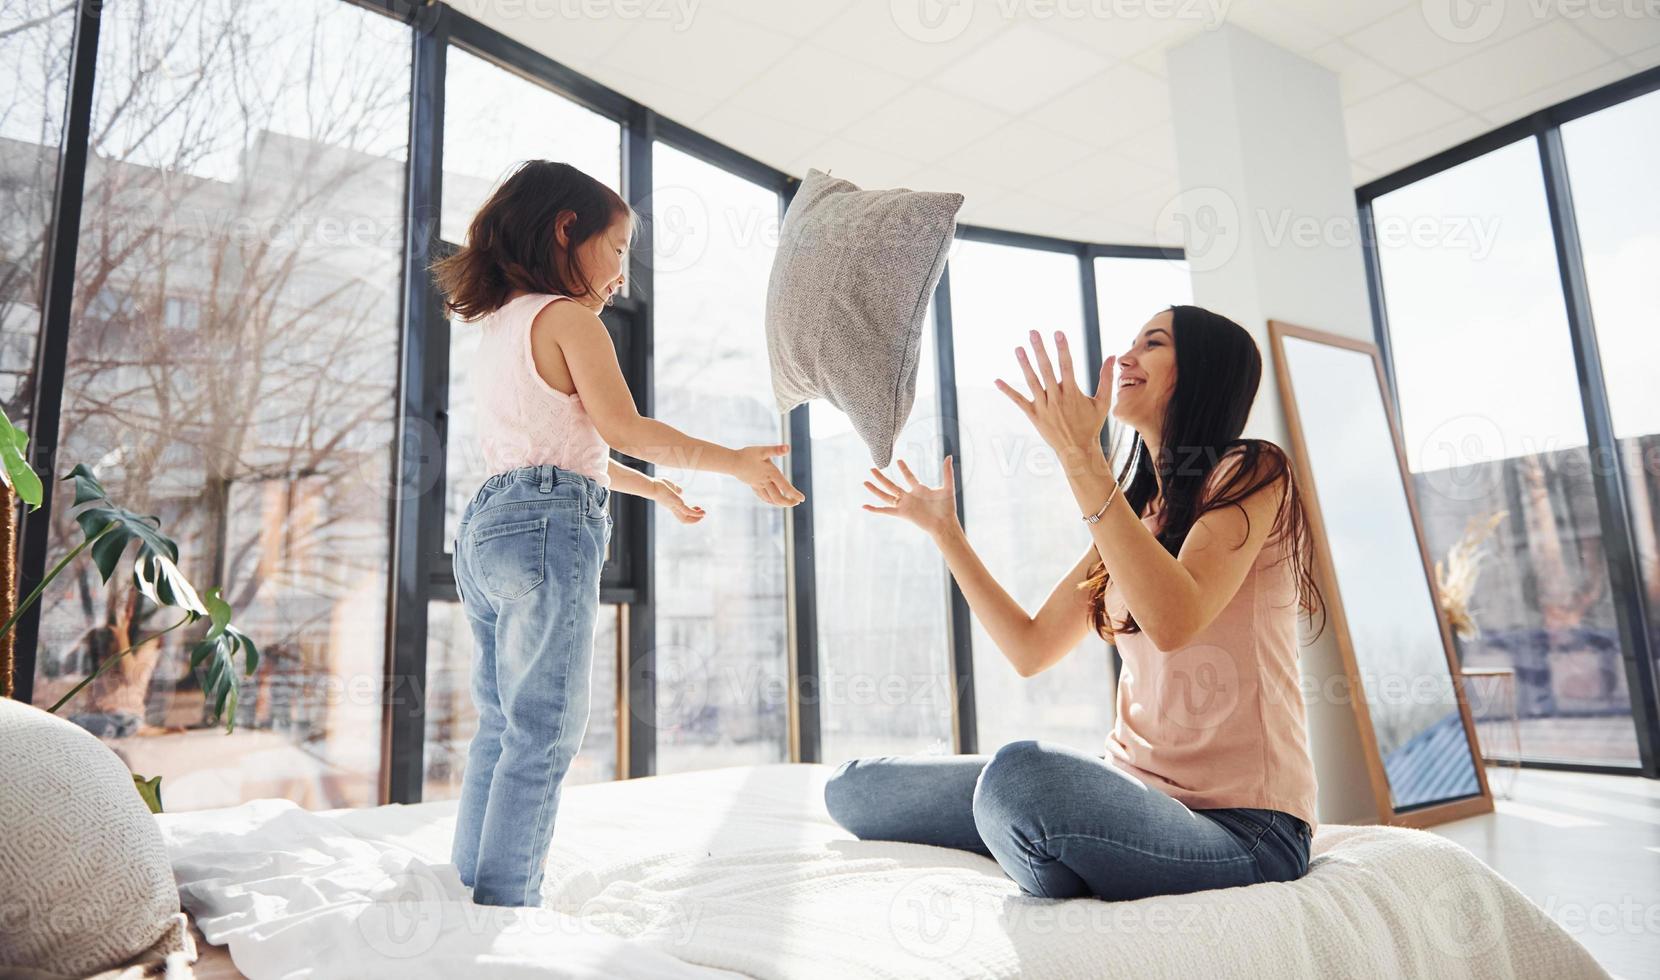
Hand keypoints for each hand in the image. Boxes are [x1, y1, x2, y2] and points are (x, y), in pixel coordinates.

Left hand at [651, 476, 705, 524]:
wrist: (651, 486)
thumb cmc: (658, 485)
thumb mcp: (670, 486)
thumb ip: (676, 489)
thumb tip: (681, 491)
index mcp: (672, 504)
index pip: (682, 512)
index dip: (691, 512)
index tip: (698, 508)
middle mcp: (673, 507)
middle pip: (684, 519)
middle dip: (694, 518)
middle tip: (702, 515)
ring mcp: (674, 506)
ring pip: (685, 518)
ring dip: (695, 518)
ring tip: (703, 515)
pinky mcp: (676, 503)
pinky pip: (687, 511)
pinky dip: (695, 513)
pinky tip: (701, 513)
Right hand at [732, 443, 805, 506]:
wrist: (731, 462)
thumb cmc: (747, 454)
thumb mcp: (762, 450)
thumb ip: (776, 450)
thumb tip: (787, 448)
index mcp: (771, 473)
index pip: (785, 487)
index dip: (794, 494)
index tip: (802, 499)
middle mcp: (766, 481)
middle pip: (778, 497)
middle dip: (788, 502)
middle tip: (796, 503)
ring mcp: (759, 485)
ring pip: (770, 499)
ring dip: (780, 503)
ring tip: (788, 503)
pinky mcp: (753, 485)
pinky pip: (762, 496)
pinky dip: (769, 500)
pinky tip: (772, 501)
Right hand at [862, 456, 959, 537]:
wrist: (944, 523)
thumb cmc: (948, 508)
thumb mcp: (948, 487)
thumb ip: (947, 472)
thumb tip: (949, 456)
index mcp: (919, 490)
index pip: (909, 477)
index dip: (904, 469)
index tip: (898, 460)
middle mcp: (909, 497)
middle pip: (891, 485)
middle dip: (881, 477)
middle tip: (872, 468)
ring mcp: (905, 505)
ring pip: (886, 495)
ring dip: (875, 489)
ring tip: (865, 482)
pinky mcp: (902, 513)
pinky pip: (885, 510)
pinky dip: (875, 509)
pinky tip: (865, 506)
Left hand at [995, 329, 1113, 475]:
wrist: (1078, 450)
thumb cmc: (1091, 425)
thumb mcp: (1103, 402)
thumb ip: (1106, 378)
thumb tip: (1113, 356)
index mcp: (1072, 393)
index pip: (1067, 365)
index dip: (1062, 348)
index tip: (1058, 332)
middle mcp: (1056, 398)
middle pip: (1046, 369)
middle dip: (1040, 349)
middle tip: (1033, 332)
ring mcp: (1043, 407)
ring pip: (1032, 382)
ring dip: (1024, 364)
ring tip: (1018, 348)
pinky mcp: (1034, 416)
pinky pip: (1018, 401)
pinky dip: (1007, 391)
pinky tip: (997, 380)